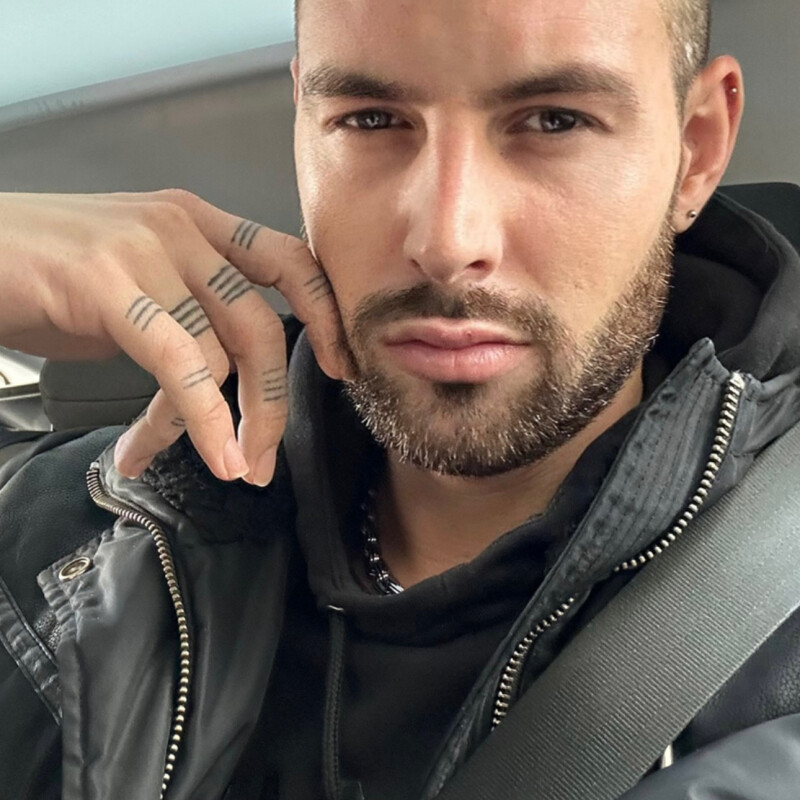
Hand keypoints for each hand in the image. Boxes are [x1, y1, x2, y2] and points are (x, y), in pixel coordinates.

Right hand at [0, 190, 348, 484]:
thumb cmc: (44, 274)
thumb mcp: (137, 286)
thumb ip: (187, 317)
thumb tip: (221, 384)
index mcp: (197, 222)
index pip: (288, 259)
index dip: (323, 313)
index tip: (339, 365)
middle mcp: (182, 228)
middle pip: (261, 322)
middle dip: (273, 400)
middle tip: (266, 456)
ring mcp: (147, 250)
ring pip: (224, 351)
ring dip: (233, 424)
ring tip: (230, 467)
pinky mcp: (110, 282)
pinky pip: (182, 363)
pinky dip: (205, 419)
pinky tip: (214, 454)